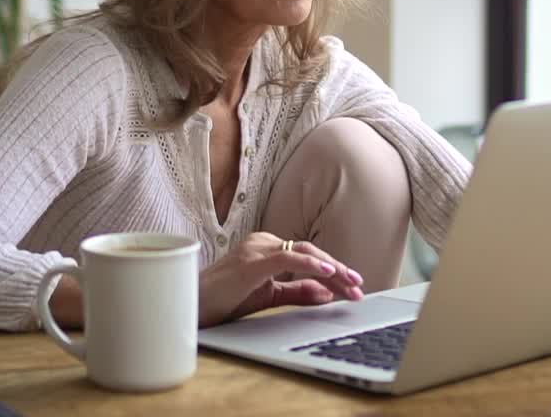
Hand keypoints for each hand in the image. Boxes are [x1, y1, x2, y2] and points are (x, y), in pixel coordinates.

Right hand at [198, 232, 364, 327]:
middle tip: (359, 286)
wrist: (191, 309)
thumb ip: (296, 292)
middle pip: (309, 250)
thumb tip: (327, 293)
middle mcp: (262, 242)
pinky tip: (327, 272)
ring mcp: (255, 249)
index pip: (307, 255)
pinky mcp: (250, 262)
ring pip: (303, 251)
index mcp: (266, 247)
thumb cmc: (223, 300)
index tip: (353, 287)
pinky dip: (309, 264)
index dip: (334, 270)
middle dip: (338, 269)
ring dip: (331, 268)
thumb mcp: (267, 296)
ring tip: (350, 283)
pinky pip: (286, 257)